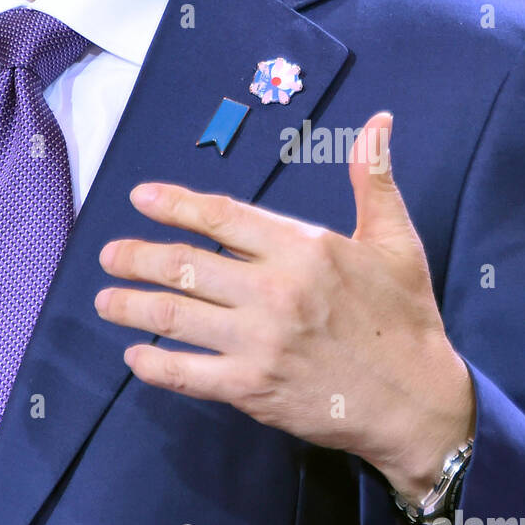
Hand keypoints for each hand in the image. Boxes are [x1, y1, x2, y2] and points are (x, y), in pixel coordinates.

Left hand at [94, 111, 474, 500]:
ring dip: (133, 305)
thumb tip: (378, 122)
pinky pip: (191, 374)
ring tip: (105, 298)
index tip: (140, 197)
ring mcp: (260, 343)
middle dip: (139, 256)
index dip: (175, 203)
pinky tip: (136, 358)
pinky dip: (157, 366)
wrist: (420, 403)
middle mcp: (274, 292)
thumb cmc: (406, 317)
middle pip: (187, 264)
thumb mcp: (395, 241)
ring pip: (178, 317)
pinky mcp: (256, 389)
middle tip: (108, 254)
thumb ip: (373, 178)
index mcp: (302, 249)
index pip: (222, 216)